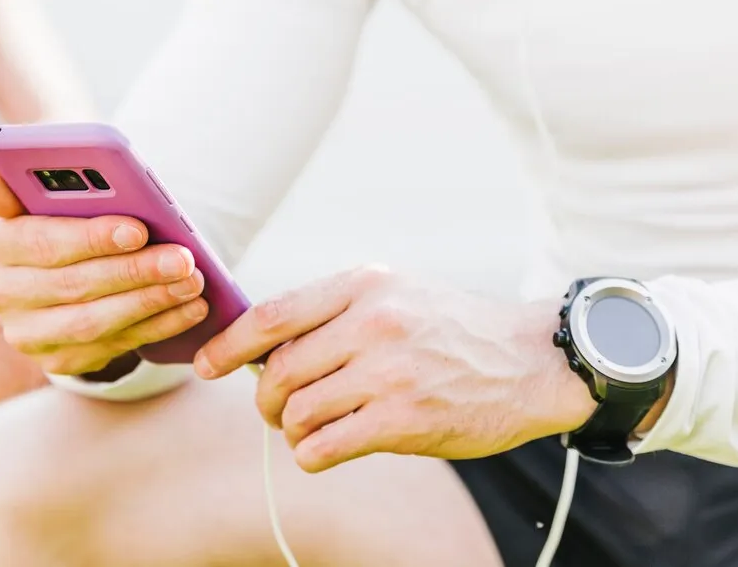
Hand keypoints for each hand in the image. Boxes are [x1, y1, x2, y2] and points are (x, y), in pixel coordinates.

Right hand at [0, 165, 208, 376]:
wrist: (63, 254)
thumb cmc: (63, 205)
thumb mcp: (46, 182)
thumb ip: (20, 176)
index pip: (42, 242)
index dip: (90, 238)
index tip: (138, 229)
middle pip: (73, 285)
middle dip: (134, 272)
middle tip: (183, 258)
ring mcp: (25, 333)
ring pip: (93, 322)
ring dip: (150, 302)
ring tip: (192, 282)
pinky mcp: (56, 360)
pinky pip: (113, 347)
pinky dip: (157, 327)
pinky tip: (190, 308)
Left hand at [195, 266, 598, 471]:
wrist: (531, 361)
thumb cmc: (454, 327)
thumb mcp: (394, 292)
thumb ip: (334, 309)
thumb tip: (264, 346)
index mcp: (363, 284)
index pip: (272, 316)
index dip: (229, 346)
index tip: (206, 366)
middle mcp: (371, 323)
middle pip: (279, 370)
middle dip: (265, 398)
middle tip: (273, 409)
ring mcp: (387, 373)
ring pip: (297, 412)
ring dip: (290, 430)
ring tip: (307, 430)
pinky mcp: (403, 421)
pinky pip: (324, 446)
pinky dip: (310, 454)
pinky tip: (323, 449)